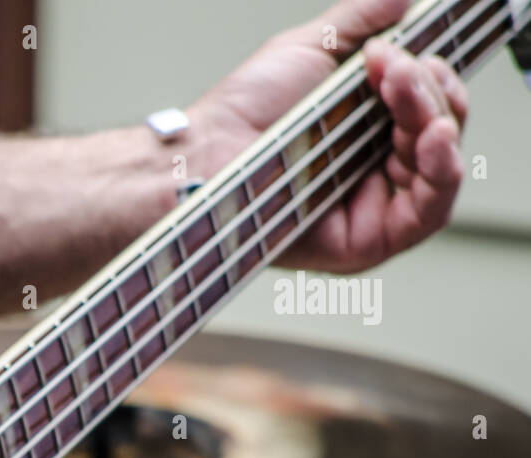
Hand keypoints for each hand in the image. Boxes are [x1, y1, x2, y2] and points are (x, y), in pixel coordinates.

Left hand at [189, 0, 467, 272]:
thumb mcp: (314, 48)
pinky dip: (442, 170)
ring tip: (406, 89)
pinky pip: (428, 213)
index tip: (413, 52)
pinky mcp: (367, 243)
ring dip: (437, 119)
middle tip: (397, 69)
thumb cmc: (242, 114)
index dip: (433, 79)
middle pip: (440, 133)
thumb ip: (364, 20)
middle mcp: (374, 169)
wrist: (207, 154)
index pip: (430, 106)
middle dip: (430, 92)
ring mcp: (373, 207)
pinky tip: (432, 136)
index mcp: (368, 129)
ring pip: (442, 169)